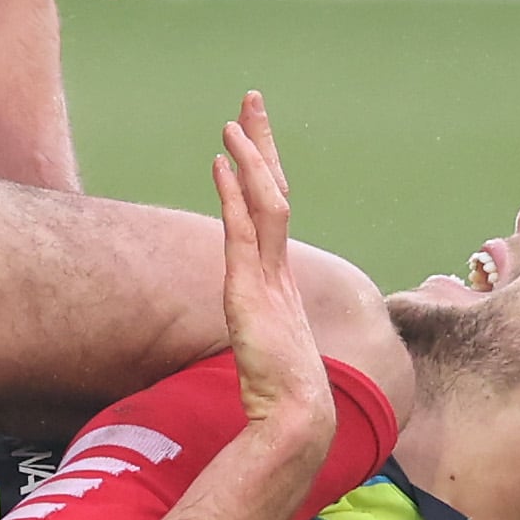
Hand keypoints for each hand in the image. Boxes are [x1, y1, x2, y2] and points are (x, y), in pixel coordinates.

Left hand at [212, 91, 328, 444]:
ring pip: (264, 201)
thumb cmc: (283, 398)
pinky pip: (244, 230)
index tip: (247, 138)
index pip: (271, 211)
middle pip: (273, 190)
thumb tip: (244, 336)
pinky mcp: (252, 291)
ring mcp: (269, 277)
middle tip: (251, 99)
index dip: (261, 171)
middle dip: (261, 143)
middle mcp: (279, 269)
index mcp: (280, 280)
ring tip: (234, 120)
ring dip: (249, 157)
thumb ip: (254, 335)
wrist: (298, 420)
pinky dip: (233, 193)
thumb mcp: (261, 355)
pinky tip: (221, 163)